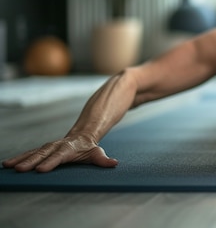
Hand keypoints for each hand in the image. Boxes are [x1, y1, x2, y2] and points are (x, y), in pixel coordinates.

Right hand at [2, 135, 117, 172]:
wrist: (83, 135)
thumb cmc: (89, 148)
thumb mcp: (97, 154)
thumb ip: (104, 160)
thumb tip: (114, 163)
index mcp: (69, 148)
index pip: (60, 156)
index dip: (51, 162)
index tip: (41, 169)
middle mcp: (56, 146)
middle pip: (43, 154)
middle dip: (32, 162)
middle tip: (21, 170)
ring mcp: (48, 147)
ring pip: (33, 152)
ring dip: (21, 159)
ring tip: (8, 165)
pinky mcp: (42, 150)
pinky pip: (29, 153)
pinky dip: (19, 157)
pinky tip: (8, 164)